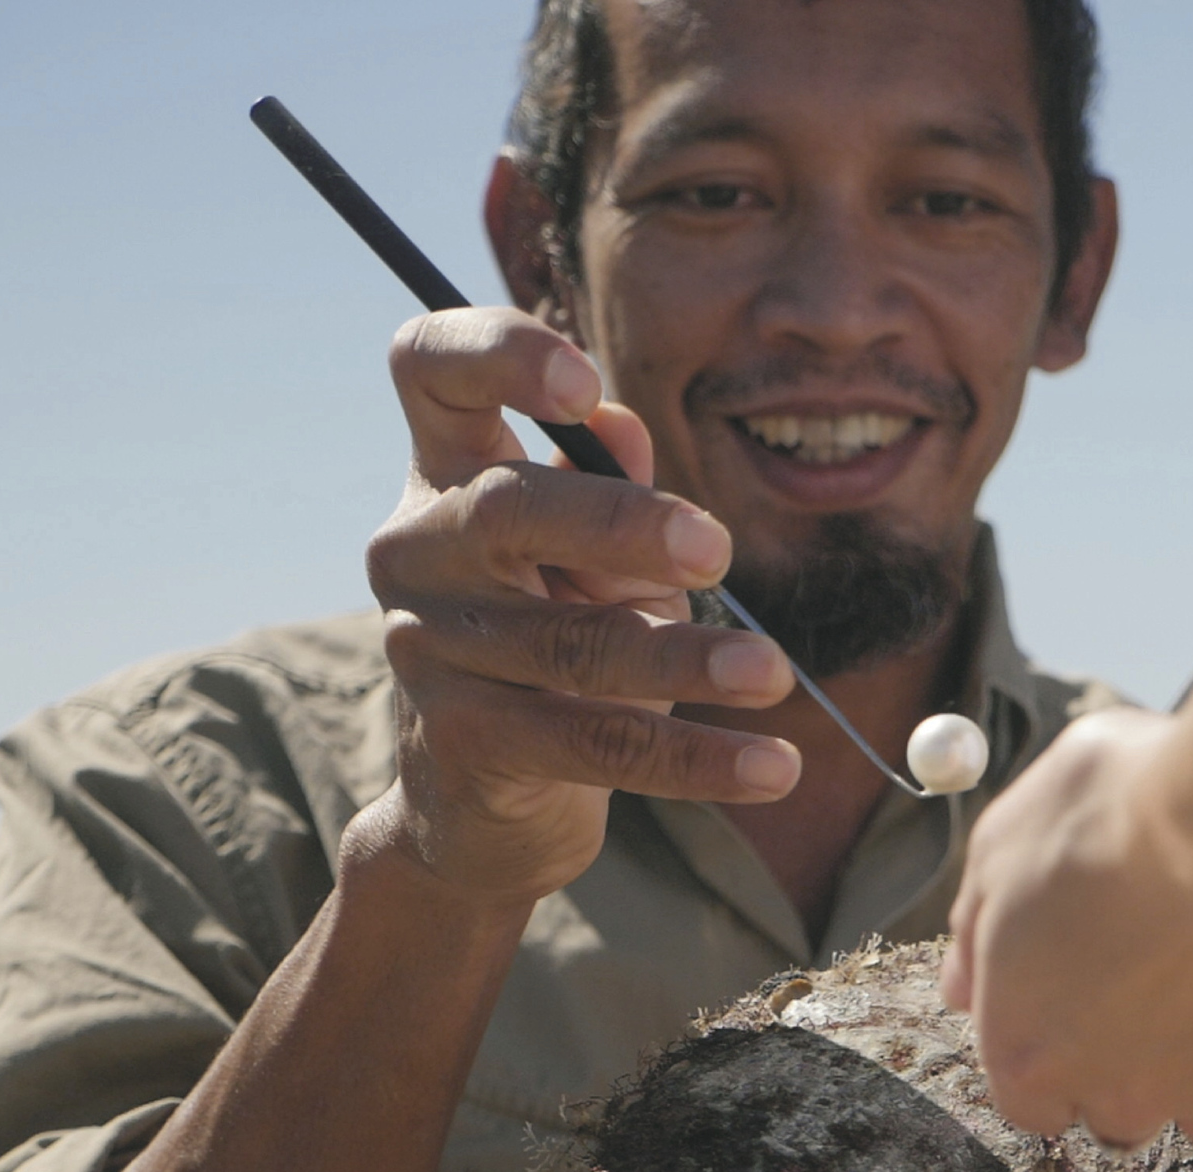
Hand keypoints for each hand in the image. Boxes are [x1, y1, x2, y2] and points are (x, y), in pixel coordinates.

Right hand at [355, 306, 798, 909]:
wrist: (478, 797)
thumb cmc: (554, 637)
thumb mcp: (589, 555)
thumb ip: (609, 488)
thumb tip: (621, 422)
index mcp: (449, 473)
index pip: (430, 368)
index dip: (495, 353)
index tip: (583, 382)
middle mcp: (420, 548)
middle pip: (505, 510)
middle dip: (619, 523)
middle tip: (717, 551)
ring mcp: (429, 646)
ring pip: (568, 645)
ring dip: (682, 658)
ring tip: (770, 672)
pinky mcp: (467, 740)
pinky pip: (595, 743)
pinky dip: (695, 758)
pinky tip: (772, 767)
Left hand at [943, 707, 1192, 1145]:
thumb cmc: (1123, 812)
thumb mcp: (1006, 840)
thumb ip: (976, 928)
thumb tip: (964, 985)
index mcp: (1030, 1050)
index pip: (1029, 1098)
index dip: (1053, 1046)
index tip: (1080, 995)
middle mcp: (1118, 1097)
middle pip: (1116, 1112)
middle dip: (1129, 1060)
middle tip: (1158, 969)